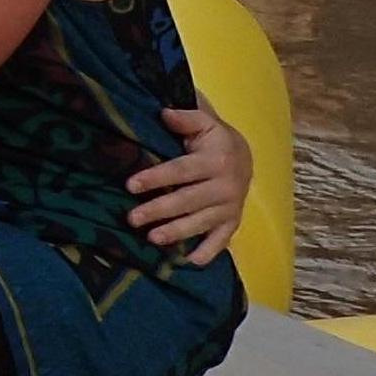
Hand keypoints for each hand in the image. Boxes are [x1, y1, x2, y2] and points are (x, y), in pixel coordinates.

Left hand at [127, 105, 251, 264]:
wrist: (245, 156)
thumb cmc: (214, 138)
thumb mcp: (203, 122)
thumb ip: (185, 118)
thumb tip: (164, 113)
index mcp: (216, 160)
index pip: (181, 171)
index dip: (156, 178)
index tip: (130, 186)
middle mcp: (226, 187)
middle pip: (188, 201)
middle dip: (159, 210)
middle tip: (132, 218)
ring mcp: (231, 207)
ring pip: (201, 222)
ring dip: (177, 232)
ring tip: (151, 238)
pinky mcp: (233, 222)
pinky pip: (222, 240)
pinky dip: (208, 252)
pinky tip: (190, 262)